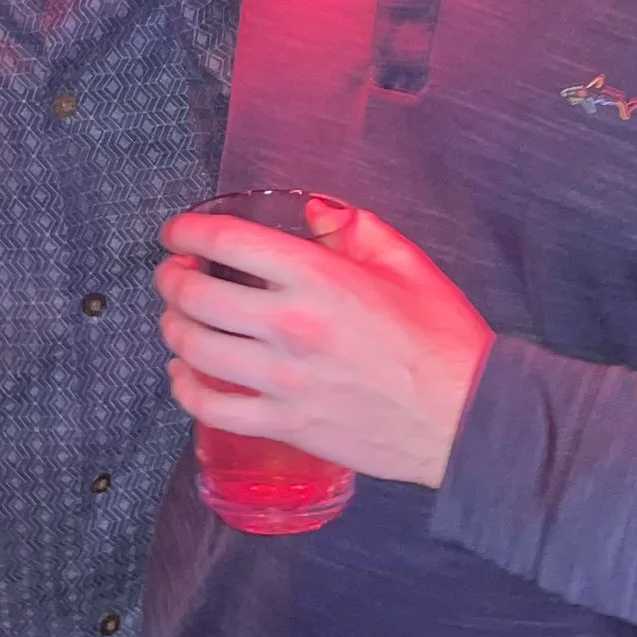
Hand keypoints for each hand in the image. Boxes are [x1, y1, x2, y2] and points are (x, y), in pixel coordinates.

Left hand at [156, 200, 492, 491]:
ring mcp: (284, 380)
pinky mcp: (286, 424)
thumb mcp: (407, 263)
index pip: (226, 241)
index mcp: (320, 278)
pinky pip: (211, 407)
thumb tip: (314, 213)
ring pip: (194, 350)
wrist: (466, 418)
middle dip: (170, 279)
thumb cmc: (443, 340)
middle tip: (173, 274)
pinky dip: (186, 388)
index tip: (178, 232)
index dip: (187, 231)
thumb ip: (355, 228)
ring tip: (178, 320)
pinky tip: (186, 375)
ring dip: (173, 328)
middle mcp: (292, 326)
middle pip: (195, 296)